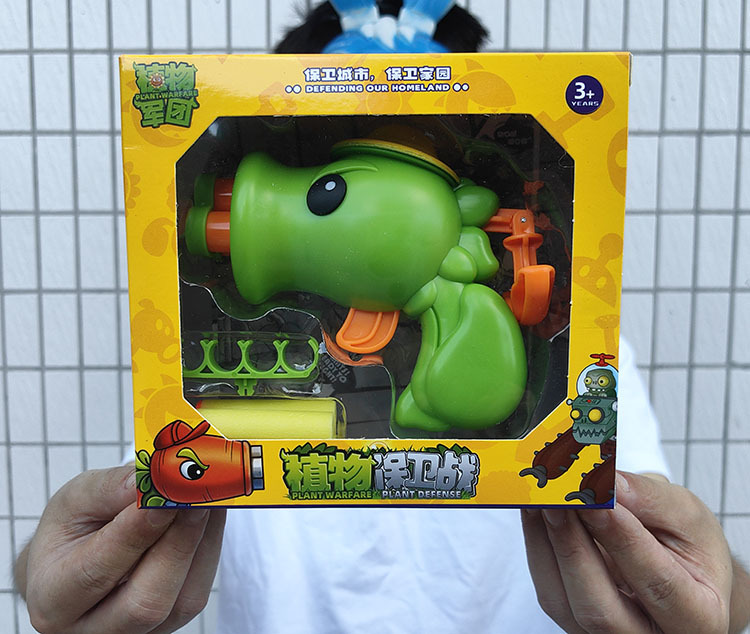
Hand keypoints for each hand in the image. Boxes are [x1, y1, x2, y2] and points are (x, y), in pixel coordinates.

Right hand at [15, 465, 225, 633]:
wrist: (80, 558)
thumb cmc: (74, 530)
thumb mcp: (75, 501)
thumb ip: (107, 489)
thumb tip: (146, 482)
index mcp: (53, 597)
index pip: (96, 571)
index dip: (136, 533)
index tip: (164, 496)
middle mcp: (93, 628)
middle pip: (146, 602)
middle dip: (178, 544)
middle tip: (198, 497)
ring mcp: (136, 633)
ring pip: (181, 601)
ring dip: (201, 543)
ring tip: (208, 498)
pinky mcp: (170, 624)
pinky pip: (198, 591)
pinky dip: (209, 549)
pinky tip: (211, 514)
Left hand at [521, 471, 748, 632]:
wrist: (678, 568)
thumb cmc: (687, 544)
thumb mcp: (686, 515)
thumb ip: (650, 500)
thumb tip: (607, 484)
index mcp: (697, 617)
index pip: (657, 584)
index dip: (623, 541)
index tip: (598, 500)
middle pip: (600, 609)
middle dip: (573, 546)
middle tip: (556, 497)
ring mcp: (604, 633)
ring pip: (562, 601)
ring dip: (546, 542)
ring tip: (539, 496)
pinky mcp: (571, 617)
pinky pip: (547, 587)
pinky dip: (537, 543)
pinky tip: (534, 509)